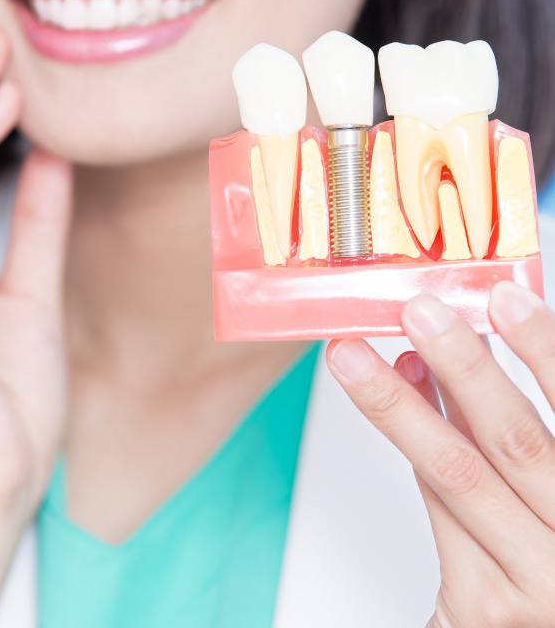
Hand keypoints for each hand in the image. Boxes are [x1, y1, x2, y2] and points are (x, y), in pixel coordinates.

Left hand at [326, 283, 554, 627]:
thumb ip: (510, 422)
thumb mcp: (547, 480)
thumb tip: (461, 349)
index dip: (544, 349)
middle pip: (514, 440)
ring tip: (356, 356)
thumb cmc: (544, 549)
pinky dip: (411, 446)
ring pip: (457, 472)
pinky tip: (390, 401)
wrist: (532, 626)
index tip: (504, 296)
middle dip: (462, 367)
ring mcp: (537, 582)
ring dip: (400, 404)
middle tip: (418, 313)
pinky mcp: (485, 606)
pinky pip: (437, 507)